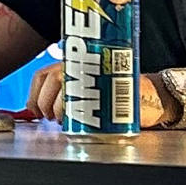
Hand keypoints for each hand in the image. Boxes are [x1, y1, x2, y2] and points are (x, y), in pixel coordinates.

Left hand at [29, 66, 178, 127]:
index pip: (41, 76)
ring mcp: (98, 73)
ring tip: (68, 120)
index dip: (34, 96)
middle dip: (46, 104)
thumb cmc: (118, 95)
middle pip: (51, 80)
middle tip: (53, 118)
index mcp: (72, 64)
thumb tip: (41, 111)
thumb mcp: (88, 89)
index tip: (36, 111)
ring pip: (66, 88)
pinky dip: (82, 113)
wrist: (151, 96)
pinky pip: (90, 99)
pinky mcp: (113, 87)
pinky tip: (85, 119)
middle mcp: (83, 64)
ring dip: (61, 109)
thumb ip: (66, 94)